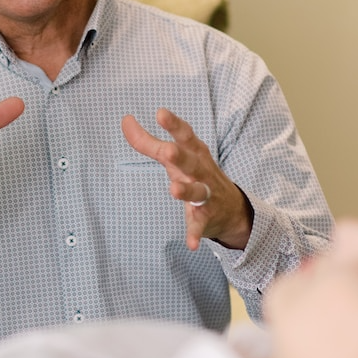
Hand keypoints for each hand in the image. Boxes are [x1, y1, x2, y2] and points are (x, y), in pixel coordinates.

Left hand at [121, 108, 252, 249]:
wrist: (232, 209)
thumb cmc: (195, 173)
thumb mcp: (175, 156)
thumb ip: (148, 141)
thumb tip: (125, 120)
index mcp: (194, 153)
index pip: (185, 135)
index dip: (174, 124)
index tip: (160, 113)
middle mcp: (201, 171)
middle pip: (190, 162)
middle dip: (179, 156)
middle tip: (168, 151)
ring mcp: (205, 194)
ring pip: (197, 192)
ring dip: (186, 191)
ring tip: (173, 190)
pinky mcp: (205, 217)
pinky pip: (199, 225)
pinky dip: (195, 234)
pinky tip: (191, 244)